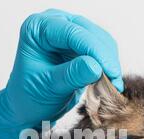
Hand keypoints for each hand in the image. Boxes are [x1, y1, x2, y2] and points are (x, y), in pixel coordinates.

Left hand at [0, 9, 122, 138]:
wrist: (28, 108)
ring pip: (101, 40)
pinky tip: (108, 81)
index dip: (95, 51)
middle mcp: (54, 24)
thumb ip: (70, 75)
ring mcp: (68, 32)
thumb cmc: (29, 98)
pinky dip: (108, 65)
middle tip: (115, 82)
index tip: (110, 72)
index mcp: (38, 29)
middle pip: (90, 33)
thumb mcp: (48, 88)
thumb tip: (96, 66)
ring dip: (110, 62)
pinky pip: (103, 50)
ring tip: (111, 85)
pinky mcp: (80, 44)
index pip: (73, 33)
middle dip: (105, 57)